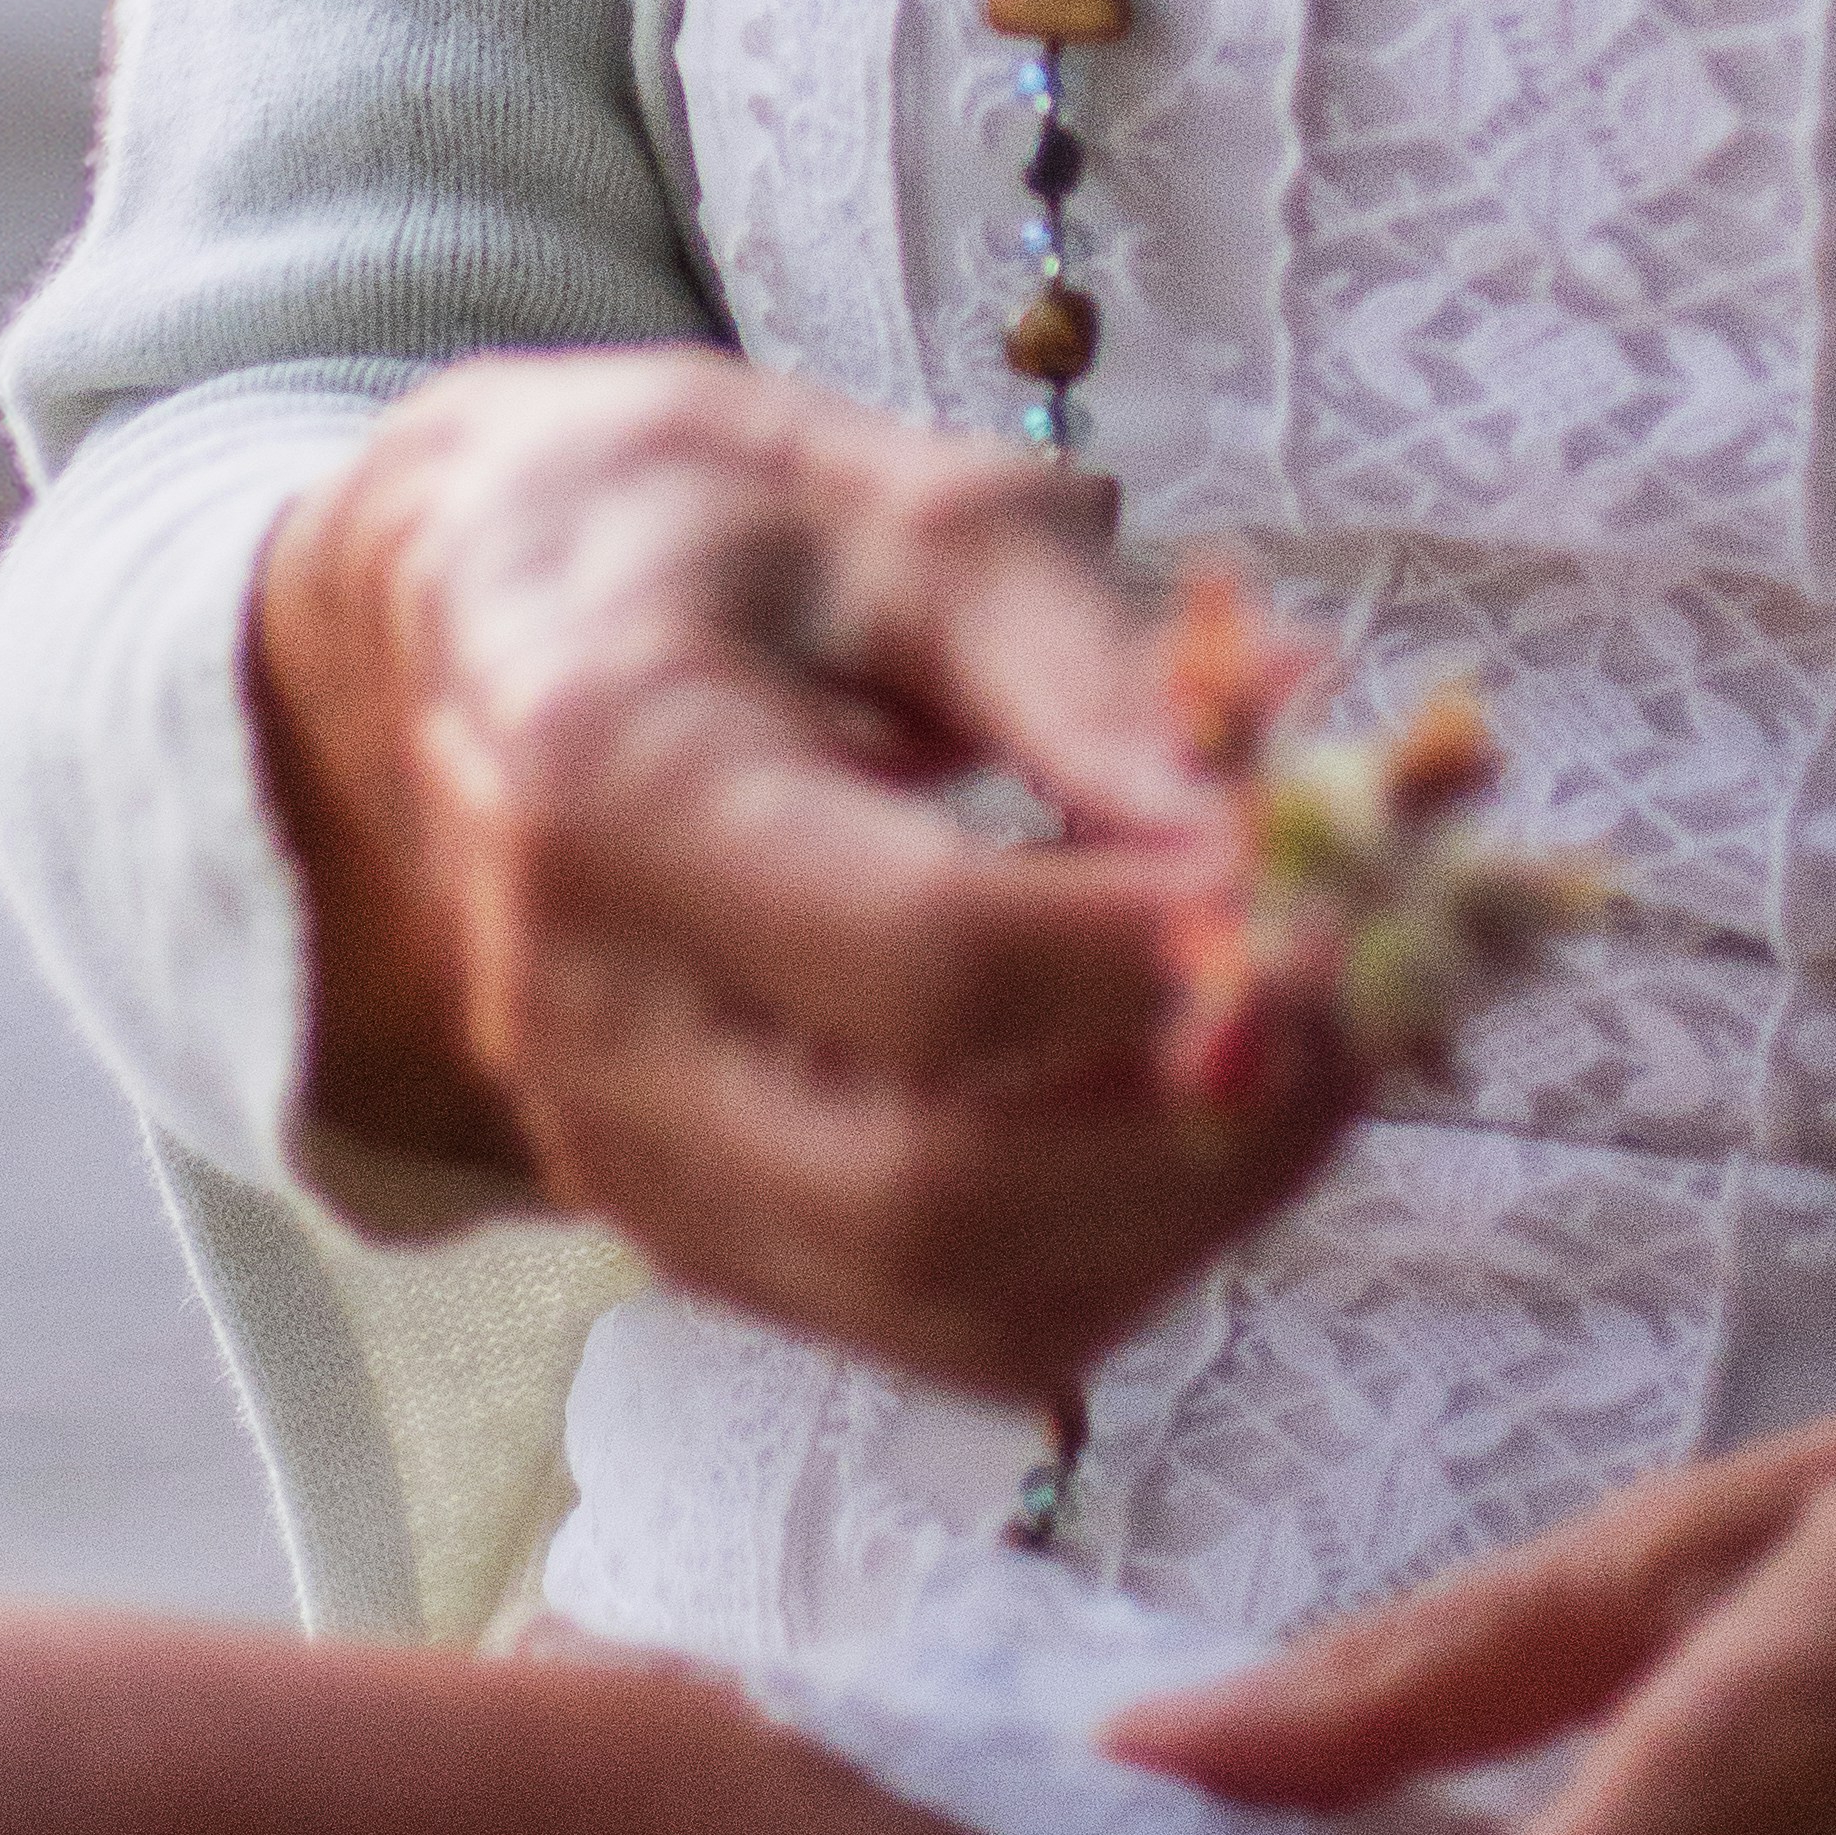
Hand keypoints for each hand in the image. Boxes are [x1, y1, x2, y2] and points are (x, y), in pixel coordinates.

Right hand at [247, 352, 1354, 1400]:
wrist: (471, 630)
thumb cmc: (698, 532)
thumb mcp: (894, 507)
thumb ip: (1086, 667)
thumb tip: (1285, 802)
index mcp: (617, 787)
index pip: (927, 963)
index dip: (1161, 949)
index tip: (1323, 873)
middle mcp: (594, 1024)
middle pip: (933, 1197)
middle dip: (1200, 1125)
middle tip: (1364, 984)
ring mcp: (630, 1165)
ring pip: (951, 1309)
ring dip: (1188, 1212)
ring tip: (1315, 1040)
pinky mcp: (696, 1237)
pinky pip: (935, 1326)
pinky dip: (1115, 1251)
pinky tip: (1202, 1098)